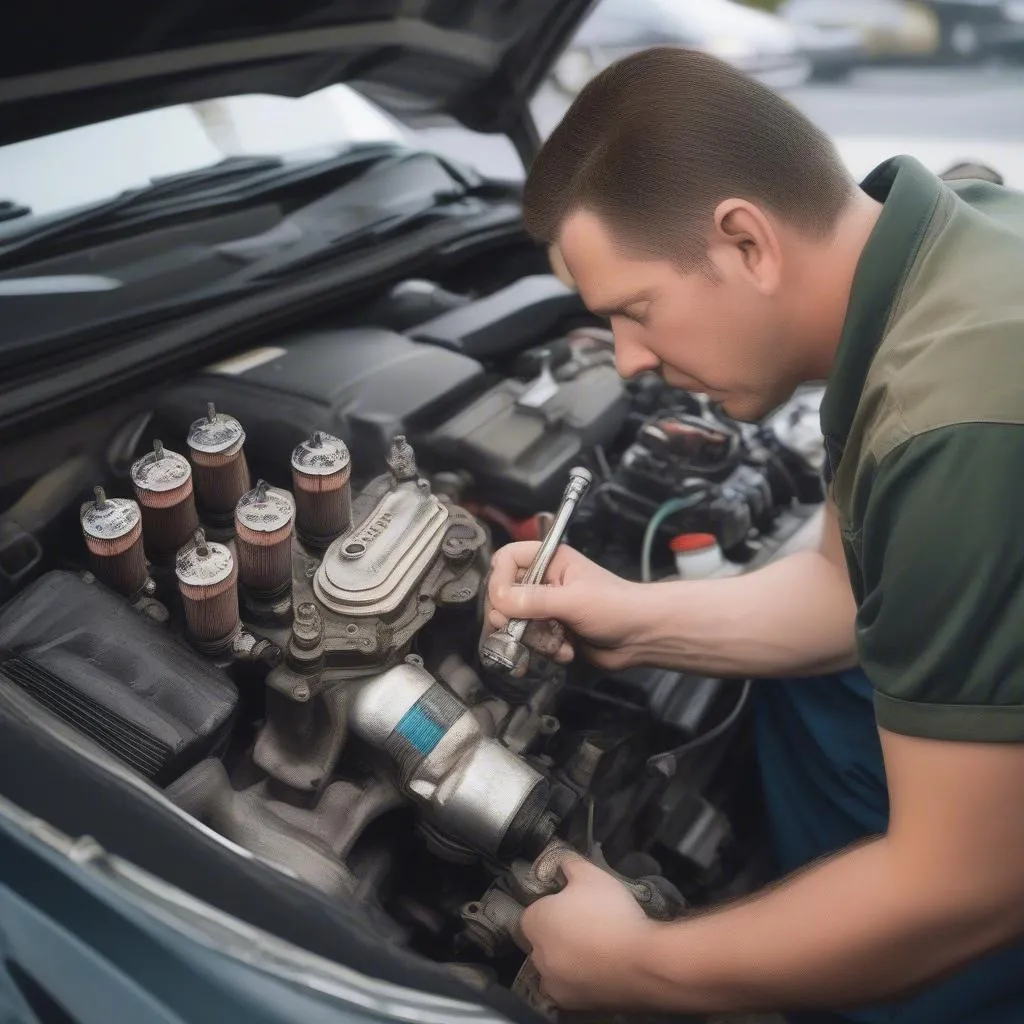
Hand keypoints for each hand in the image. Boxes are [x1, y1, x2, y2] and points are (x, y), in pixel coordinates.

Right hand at [484, 542, 645, 670]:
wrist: (642, 637)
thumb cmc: (615, 607)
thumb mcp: (573, 600)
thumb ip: (534, 601)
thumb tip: (497, 602)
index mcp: (548, 559)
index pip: (506, 559)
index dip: (499, 580)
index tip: (503, 603)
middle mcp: (543, 580)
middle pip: (503, 595)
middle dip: (513, 618)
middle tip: (518, 630)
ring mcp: (546, 608)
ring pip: (515, 623)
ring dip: (533, 638)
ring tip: (557, 642)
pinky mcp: (551, 632)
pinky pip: (530, 641)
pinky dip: (545, 649)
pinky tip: (566, 650)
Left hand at [519, 856, 658, 1011]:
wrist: (641, 962)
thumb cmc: (610, 913)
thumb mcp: (590, 874)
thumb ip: (569, 864)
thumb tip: (560, 860)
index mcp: (534, 922)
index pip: (533, 910)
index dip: (553, 904)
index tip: (573, 904)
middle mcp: (536, 956)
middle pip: (542, 940)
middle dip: (559, 932)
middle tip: (587, 923)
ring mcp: (552, 984)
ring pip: (554, 966)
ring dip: (568, 958)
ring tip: (597, 947)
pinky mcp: (571, 1005)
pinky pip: (570, 987)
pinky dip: (580, 979)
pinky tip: (601, 967)